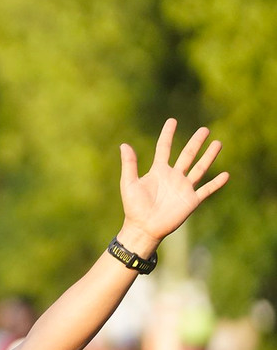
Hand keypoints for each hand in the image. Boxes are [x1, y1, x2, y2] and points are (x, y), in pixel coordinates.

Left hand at [117, 118, 229, 254]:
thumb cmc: (133, 207)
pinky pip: (206, 190)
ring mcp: (183, 188)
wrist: (143, 228)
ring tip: (218, 143)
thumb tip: (124, 145)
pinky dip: (216, 183)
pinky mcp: (191, 200)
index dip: (167, 135)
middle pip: (187, 155)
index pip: (164, 148)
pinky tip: (226, 175)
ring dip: (209, 156)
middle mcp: (173, 177)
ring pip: (199, 168)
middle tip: (204, 129)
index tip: (172, 121)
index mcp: (158, 171)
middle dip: (195, 143)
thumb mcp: (129, 183)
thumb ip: (129, 164)